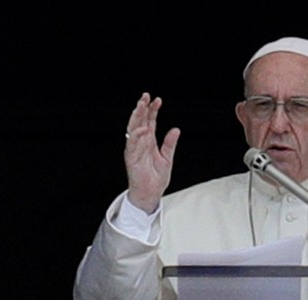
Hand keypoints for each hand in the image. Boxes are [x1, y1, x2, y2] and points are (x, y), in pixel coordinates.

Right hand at [124, 92, 180, 213]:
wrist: (150, 194)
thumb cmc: (156, 178)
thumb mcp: (167, 158)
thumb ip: (170, 144)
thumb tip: (176, 129)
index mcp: (149, 141)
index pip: (150, 121)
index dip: (152, 110)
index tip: (157, 100)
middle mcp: (140, 143)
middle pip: (140, 121)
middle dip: (142, 108)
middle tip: (146, 96)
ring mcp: (135, 149)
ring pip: (133, 129)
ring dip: (136, 117)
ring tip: (141, 106)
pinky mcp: (131, 158)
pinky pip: (132, 144)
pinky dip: (136, 136)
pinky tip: (142, 128)